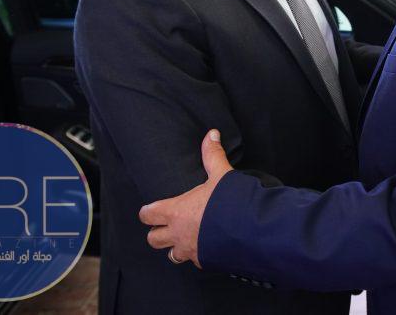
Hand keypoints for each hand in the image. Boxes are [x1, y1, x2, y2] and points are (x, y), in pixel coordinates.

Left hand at [139, 130, 233, 267]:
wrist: (247, 230)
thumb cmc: (229, 202)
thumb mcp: (221, 175)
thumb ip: (213, 156)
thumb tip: (211, 134)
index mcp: (175, 211)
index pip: (147, 214)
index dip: (148, 211)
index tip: (151, 208)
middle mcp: (178, 234)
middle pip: (153, 239)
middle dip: (157, 232)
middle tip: (167, 224)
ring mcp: (190, 250)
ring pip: (171, 255)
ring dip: (175, 247)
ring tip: (185, 237)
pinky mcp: (204, 261)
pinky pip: (194, 261)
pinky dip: (197, 254)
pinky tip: (206, 246)